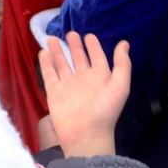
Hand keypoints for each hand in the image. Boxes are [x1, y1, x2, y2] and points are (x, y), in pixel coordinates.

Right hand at [38, 32, 130, 157]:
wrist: (85, 134)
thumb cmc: (104, 110)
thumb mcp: (120, 86)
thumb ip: (122, 64)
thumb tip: (124, 44)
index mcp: (100, 77)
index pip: (97, 57)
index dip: (94, 46)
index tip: (89, 35)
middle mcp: (84, 79)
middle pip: (78, 59)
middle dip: (75, 46)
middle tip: (70, 33)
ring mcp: (68, 85)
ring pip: (62, 64)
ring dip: (58, 52)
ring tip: (52, 39)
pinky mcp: (54, 92)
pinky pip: (49, 74)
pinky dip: (46, 64)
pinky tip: (43, 53)